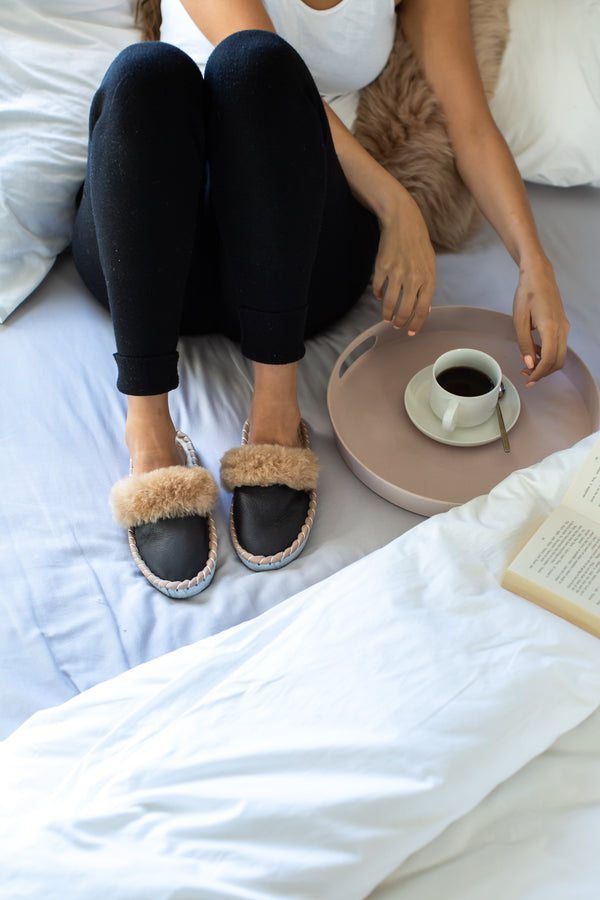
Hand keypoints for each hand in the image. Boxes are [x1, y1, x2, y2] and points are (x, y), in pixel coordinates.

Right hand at [372, 188, 436, 334]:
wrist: (403, 222)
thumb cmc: (418, 244)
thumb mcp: (430, 265)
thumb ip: (427, 287)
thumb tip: (426, 309)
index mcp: (428, 278)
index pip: (423, 309)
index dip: (416, 324)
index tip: (410, 332)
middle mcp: (414, 278)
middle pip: (405, 309)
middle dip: (400, 322)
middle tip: (396, 325)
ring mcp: (397, 272)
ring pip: (390, 302)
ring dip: (387, 314)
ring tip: (387, 318)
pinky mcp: (382, 267)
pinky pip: (378, 288)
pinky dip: (378, 295)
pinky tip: (379, 296)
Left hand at [513, 256, 569, 384]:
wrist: (538, 276)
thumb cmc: (527, 293)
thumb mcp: (519, 320)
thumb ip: (525, 343)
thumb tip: (529, 363)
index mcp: (550, 327)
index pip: (548, 359)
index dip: (538, 373)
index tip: (528, 379)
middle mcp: (561, 329)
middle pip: (557, 361)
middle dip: (542, 372)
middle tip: (526, 374)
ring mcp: (564, 326)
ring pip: (559, 355)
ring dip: (545, 364)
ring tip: (528, 363)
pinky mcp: (562, 324)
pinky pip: (559, 345)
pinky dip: (548, 353)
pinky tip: (534, 351)